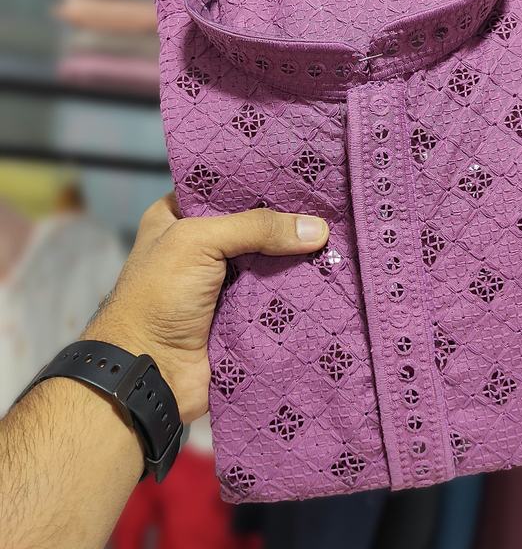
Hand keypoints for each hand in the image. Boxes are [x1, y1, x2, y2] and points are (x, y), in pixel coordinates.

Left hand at [83, 194, 328, 421]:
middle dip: (288, 221)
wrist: (151, 374)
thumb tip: (317, 228)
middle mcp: (200, 248)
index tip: (304, 174)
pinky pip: (277, 298)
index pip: (225, 189)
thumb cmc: (159, 297)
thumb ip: (256, 228)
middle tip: (331, 206)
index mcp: (176, 218)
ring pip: (270, 263)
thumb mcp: (199, 242)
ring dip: (299, 258)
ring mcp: (222, 285)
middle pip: (254, 226)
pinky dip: (300, 292)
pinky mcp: (241, 317)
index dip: (260, 182)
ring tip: (342, 236)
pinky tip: (333, 274)